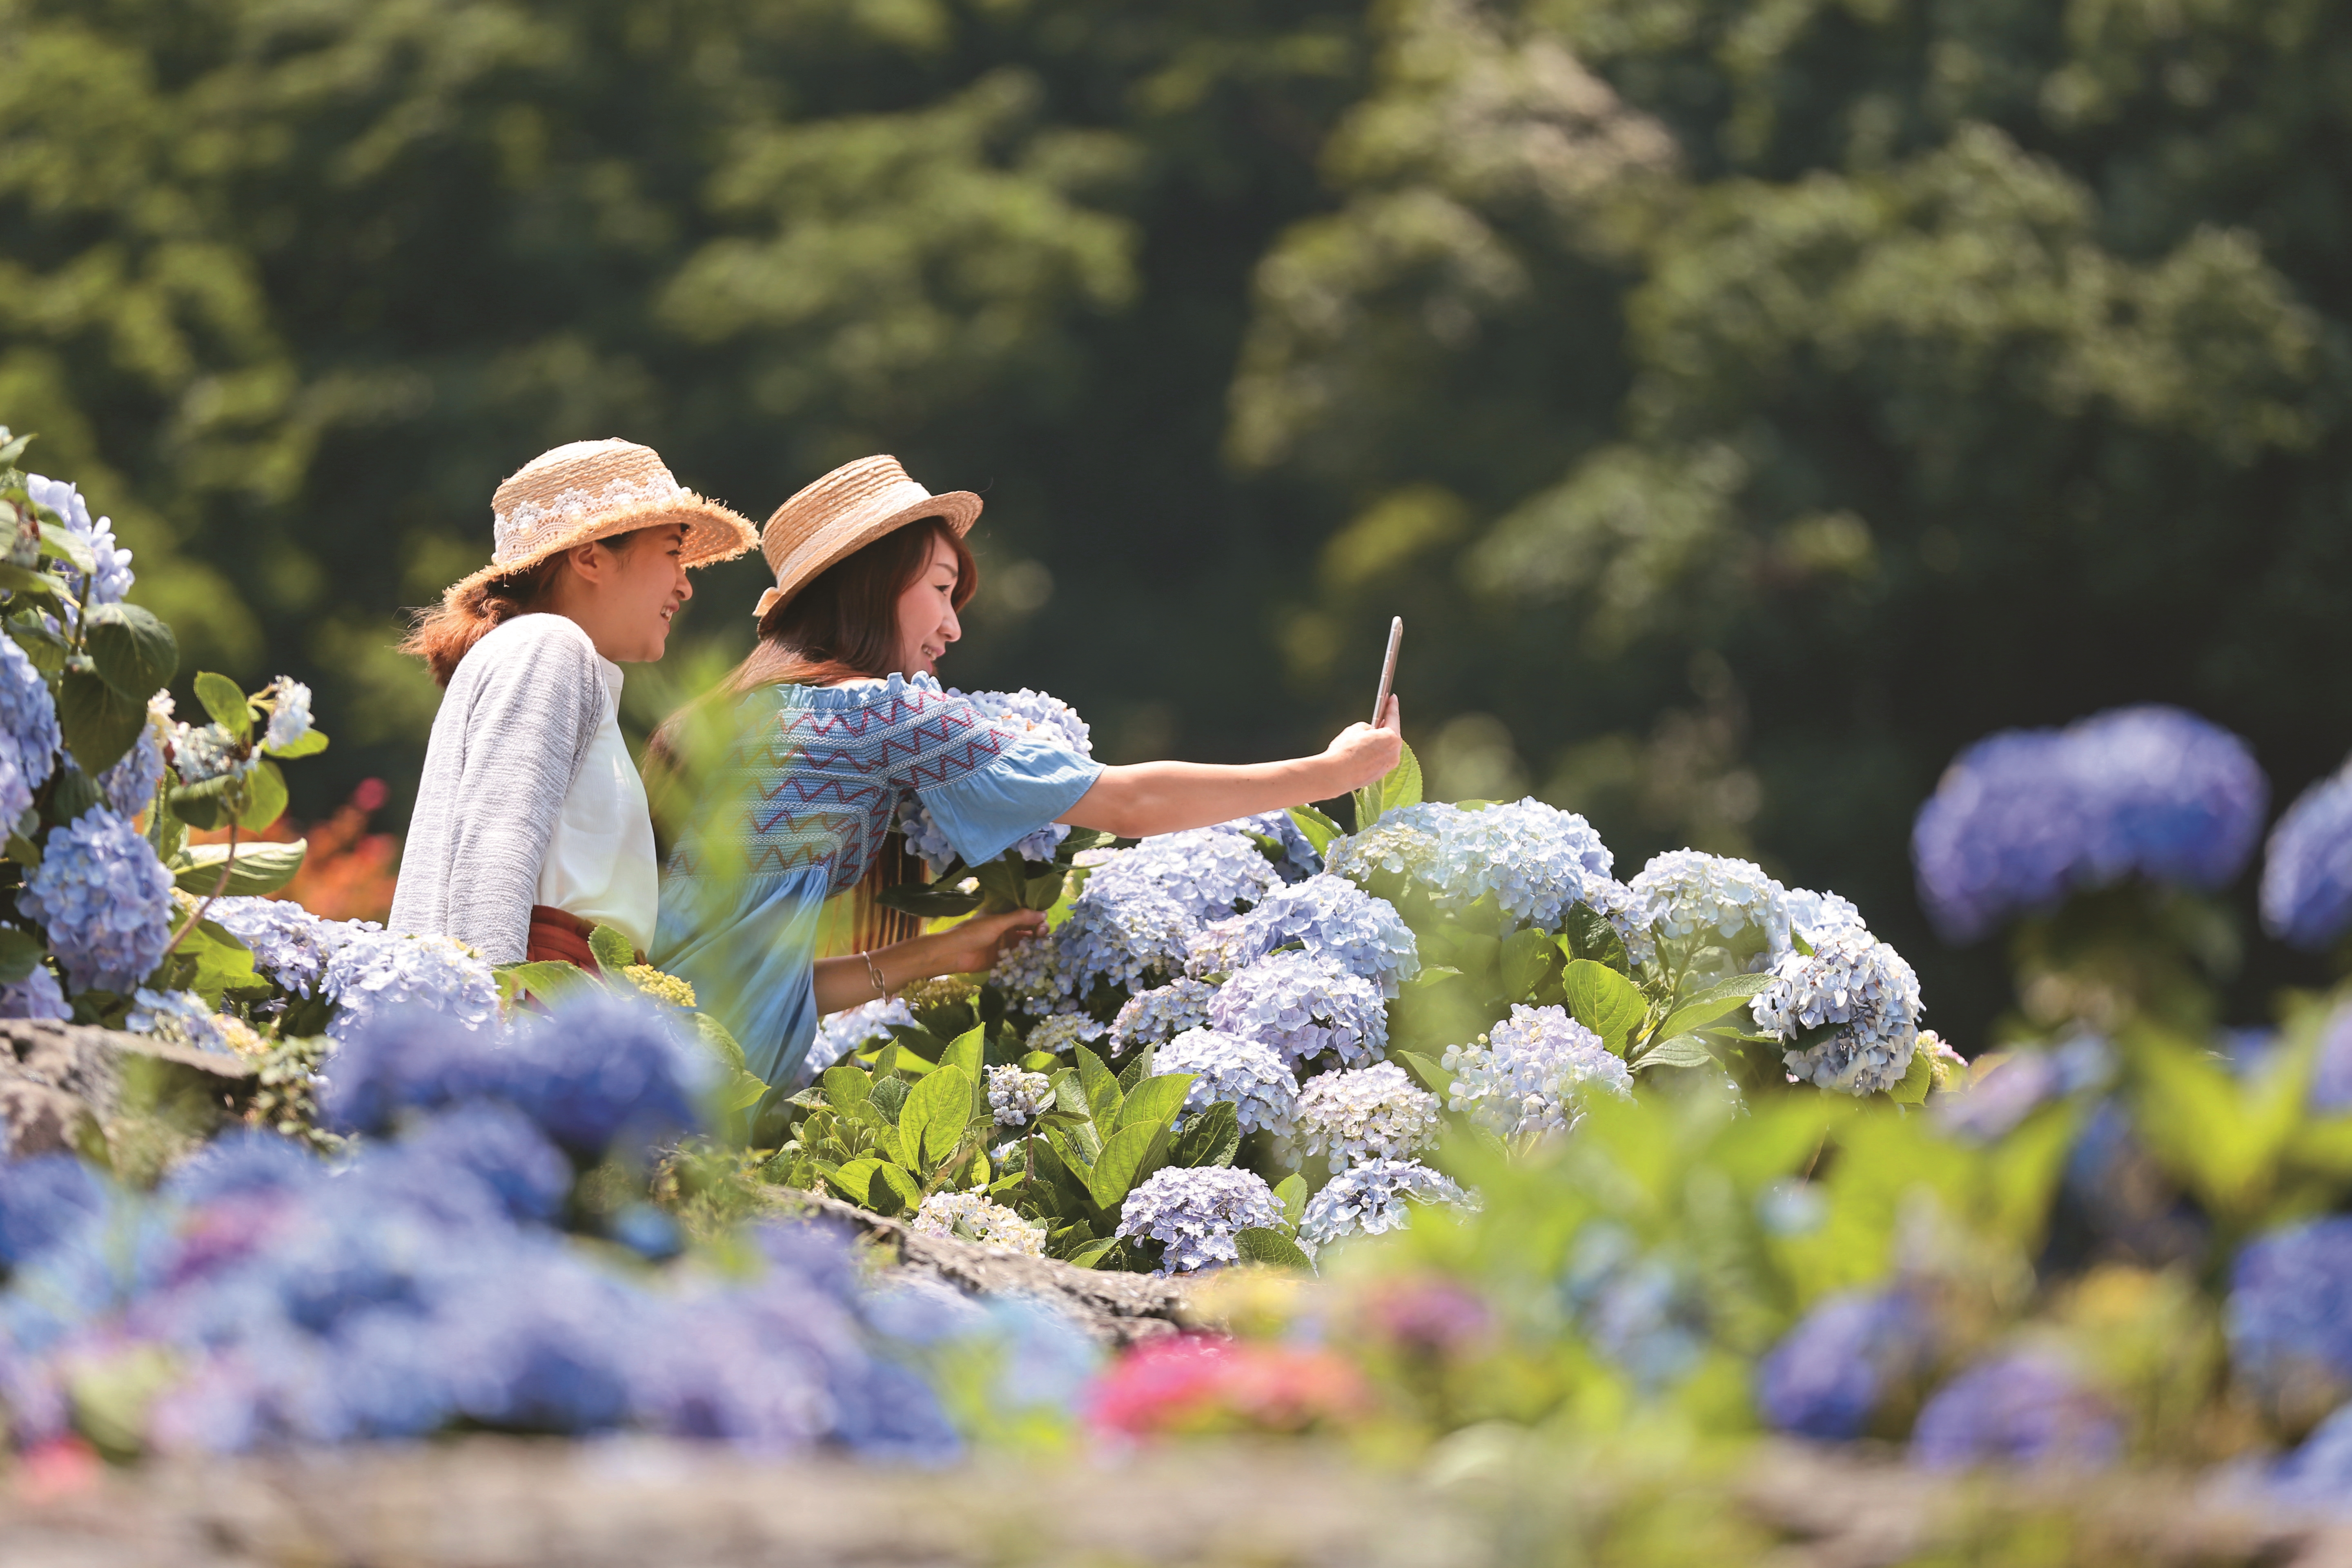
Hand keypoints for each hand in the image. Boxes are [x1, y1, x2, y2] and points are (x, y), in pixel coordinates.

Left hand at [920, 907, 1049, 977]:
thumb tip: (1044, 913)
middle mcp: (1005, 928)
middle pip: (1027, 928)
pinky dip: (1027, 957)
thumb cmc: (974, 932)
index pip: (1024, 913)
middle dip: (1037, 930)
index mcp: (1002, 915)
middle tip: (1043, 933)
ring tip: (1042, 946)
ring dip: (1034, 944)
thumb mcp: (997, 921)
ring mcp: (1004, 944)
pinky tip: (1036, 957)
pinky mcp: (1002, 959)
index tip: (1044, 919)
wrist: (954, 953)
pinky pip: (1018, 957)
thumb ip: (1020, 917)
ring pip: (1024, 943)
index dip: (1036, 915)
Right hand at [1325, 695, 1402, 791]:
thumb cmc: (1345, 751)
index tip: (1393, 698)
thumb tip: (1370, 732)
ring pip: (1386, 748)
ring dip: (1380, 740)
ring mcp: (1388, 766)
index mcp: (1391, 738)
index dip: (1392, 705)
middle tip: (1381, 715)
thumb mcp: (1356, 729)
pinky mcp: (1380, 775)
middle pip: (1392, 734)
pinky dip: (1375, 752)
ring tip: (1370, 734)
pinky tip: (1366, 749)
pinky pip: (1380, 759)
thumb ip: (1368, 727)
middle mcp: (1394, 753)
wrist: (1336, 775)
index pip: (1393, 717)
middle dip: (1386, 725)